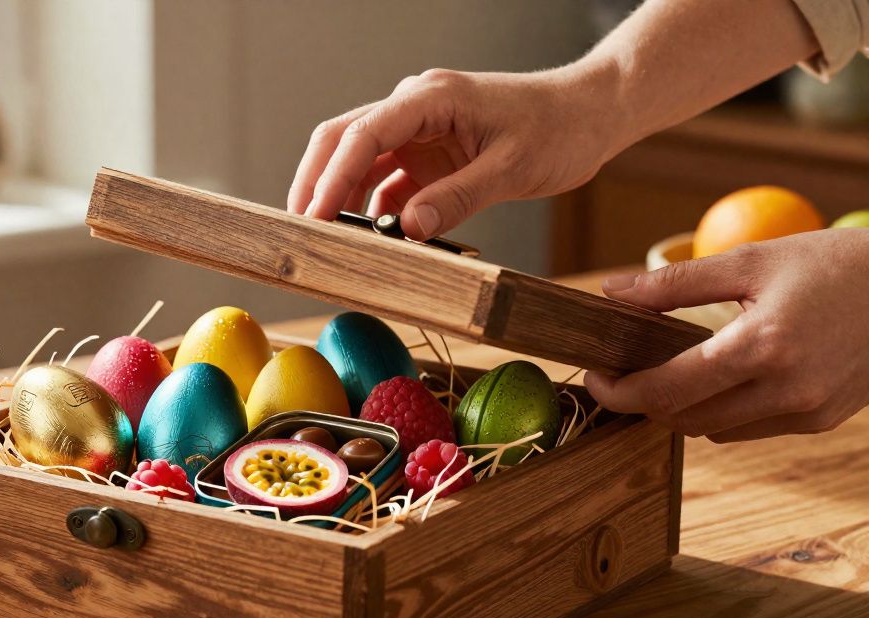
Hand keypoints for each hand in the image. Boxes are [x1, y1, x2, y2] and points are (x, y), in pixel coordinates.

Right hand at [287, 65, 625, 238]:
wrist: (589, 115)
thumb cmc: (558, 128)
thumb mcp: (512, 168)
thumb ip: (458, 197)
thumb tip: (409, 229)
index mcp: (430, 98)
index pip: (363, 133)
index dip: (332, 176)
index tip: (315, 216)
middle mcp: (414, 110)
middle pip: (343, 141)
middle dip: (316, 184)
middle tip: (303, 231)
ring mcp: (417, 133)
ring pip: (358, 164)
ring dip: (342, 202)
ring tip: (334, 245)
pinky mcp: (427, 157)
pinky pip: (385, 184)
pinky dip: (373, 212)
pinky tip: (373, 242)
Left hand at [585, 229, 868, 441]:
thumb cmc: (835, 264)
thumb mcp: (752, 260)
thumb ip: (675, 283)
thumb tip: (610, 293)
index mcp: (763, 346)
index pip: (667, 390)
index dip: (620, 392)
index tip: (595, 380)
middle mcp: (787, 390)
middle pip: (683, 418)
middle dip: (645, 401)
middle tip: (623, 372)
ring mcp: (807, 412)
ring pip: (713, 431)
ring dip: (683, 408)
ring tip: (670, 370)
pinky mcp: (821, 421)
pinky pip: (749, 429)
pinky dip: (723, 411)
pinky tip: (721, 378)